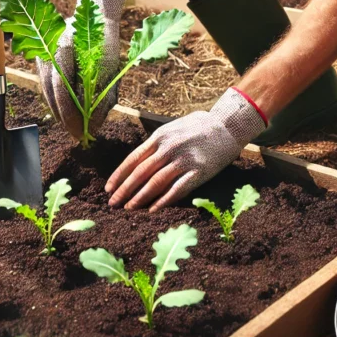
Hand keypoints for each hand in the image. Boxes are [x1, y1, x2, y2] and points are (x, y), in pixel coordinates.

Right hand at [38, 0, 123, 140]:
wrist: (94, 13)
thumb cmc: (105, 40)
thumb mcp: (110, 66)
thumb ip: (102, 94)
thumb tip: (94, 125)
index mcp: (65, 46)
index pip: (62, 86)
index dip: (70, 113)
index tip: (81, 131)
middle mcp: (48, 49)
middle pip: (52, 92)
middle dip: (65, 117)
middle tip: (78, 135)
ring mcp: (41, 54)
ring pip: (47, 91)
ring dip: (60, 112)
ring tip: (73, 127)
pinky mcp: (40, 59)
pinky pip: (47, 86)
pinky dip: (56, 102)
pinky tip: (67, 112)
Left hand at [105, 88, 267, 210]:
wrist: (227, 126)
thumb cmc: (198, 127)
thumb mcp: (173, 128)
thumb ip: (157, 143)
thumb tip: (138, 160)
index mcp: (160, 137)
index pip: (133, 159)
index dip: (119, 175)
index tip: (108, 188)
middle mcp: (169, 148)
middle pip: (141, 173)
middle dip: (124, 190)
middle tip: (113, 203)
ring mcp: (184, 160)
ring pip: (156, 183)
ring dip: (140, 197)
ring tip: (129, 209)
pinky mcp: (199, 172)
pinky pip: (177, 189)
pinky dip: (163, 201)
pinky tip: (152, 210)